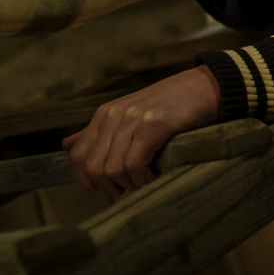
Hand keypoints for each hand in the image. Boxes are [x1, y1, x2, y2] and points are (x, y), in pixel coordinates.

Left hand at [62, 66, 221, 197]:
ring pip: (112, 169)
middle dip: (110, 186)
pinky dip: (143, 178)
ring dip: (130, 184)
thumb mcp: (129, 116)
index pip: (78, 156)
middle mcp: (114, 115)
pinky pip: (134, 165)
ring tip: (147, 179)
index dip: (89, 180)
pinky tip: (156, 173)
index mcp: (104, 115)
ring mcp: (132, 119)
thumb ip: (98, 132)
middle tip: (132, 187)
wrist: (206, 88)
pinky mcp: (153, 126)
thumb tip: (67, 146)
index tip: (111, 186)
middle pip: (93, 168)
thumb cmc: (170, 106)